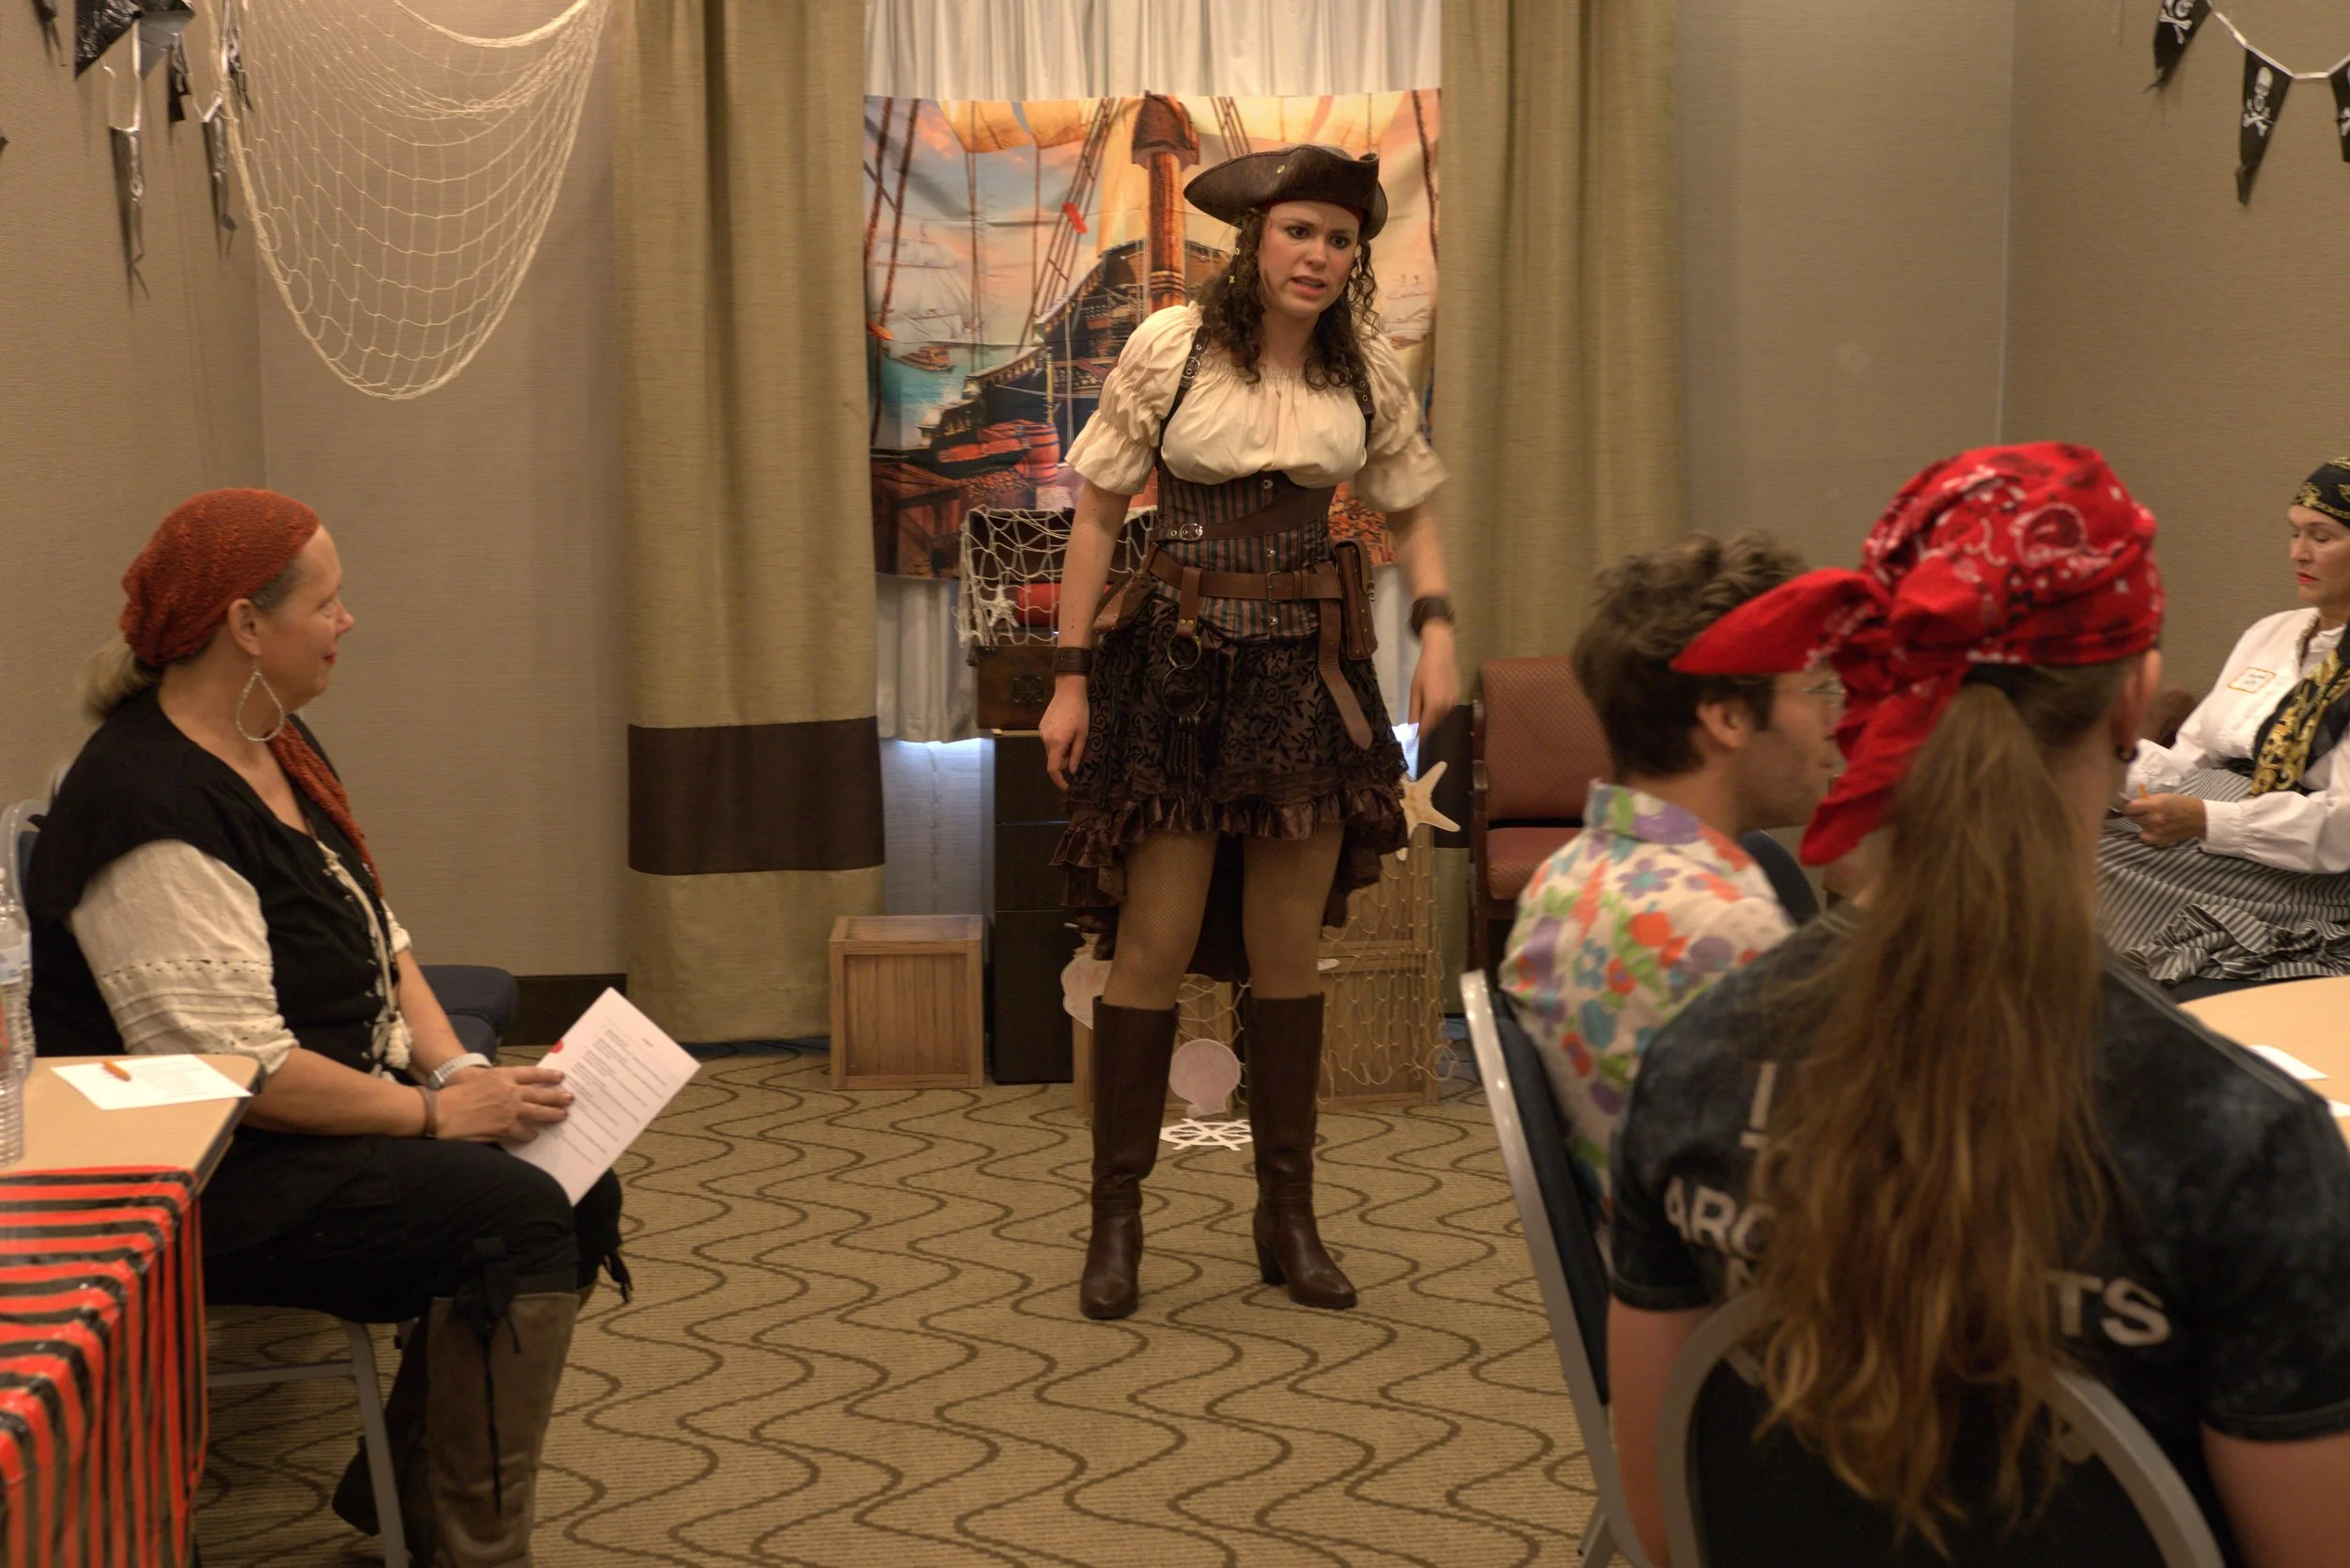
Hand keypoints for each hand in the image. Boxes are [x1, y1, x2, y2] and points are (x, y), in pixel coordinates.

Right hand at [435, 1065, 571, 1142]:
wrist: (441, 1112)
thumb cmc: (454, 1093)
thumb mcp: (477, 1078)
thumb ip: (495, 1080)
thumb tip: (508, 1084)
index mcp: (503, 1076)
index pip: (533, 1073)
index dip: (549, 1076)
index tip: (561, 1077)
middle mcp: (511, 1091)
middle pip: (541, 1094)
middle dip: (558, 1096)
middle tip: (570, 1098)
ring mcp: (510, 1110)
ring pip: (539, 1113)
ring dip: (552, 1115)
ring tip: (563, 1116)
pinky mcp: (505, 1128)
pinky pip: (524, 1132)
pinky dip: (530, 1134)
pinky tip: (533, 1136)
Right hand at [1041, 677, 1089, 789]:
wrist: (1068, 690)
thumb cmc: (1079, 712)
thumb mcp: (1083, 735)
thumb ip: (1076, 754)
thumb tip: (1072, 771)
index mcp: (1056, 743)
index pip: (1053, 769)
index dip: (1059, 781)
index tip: (1067, 786)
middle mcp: (1045, 740)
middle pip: (1053, 760)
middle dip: (1064, 762)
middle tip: (1077, 753)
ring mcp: (1041, 732)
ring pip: (1051, 750)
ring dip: (1061, 751)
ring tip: (1073, 738)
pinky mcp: (1041, 726)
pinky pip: (1049, 741)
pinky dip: (1057, 743)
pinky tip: (1066, 731)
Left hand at [1409, 624, 1458, 729]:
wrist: (1441, 653)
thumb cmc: (1424, 671)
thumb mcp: (1415, 692)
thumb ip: (1414, 713)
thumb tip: (1412, 730)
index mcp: (1434, 707)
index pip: (1425, 729)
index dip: (1418, 738)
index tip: (1411, 745)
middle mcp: (1447, 708)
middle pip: (1433, 725)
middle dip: (1423, 728)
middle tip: (1412, 731)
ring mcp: (1454, 703)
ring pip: (1439, 718)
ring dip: (1430, 719)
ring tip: (1420, 714)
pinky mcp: (1457, 698)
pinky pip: (1445, 710)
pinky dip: (1437, 711)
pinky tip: (1431, 703)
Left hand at [2122, 792, 2206, 847]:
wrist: (2199, 818)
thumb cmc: (2183, 804)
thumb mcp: (2164, 796)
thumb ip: (2148, 801)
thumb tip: (2133, 803)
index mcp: (2155, 805)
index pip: (2129, 808)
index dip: (2128, 806)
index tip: (2130, 806)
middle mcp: (2154, 819)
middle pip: (2132, 817)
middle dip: (2135, 814)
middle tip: (2143, 811)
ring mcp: (2156, 831)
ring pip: (2138, 826)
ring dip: (2142, 822)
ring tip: (2153, 819)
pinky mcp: (2159, 840)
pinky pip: (2144, 837)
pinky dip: (2146, 832)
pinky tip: (2155, 828)